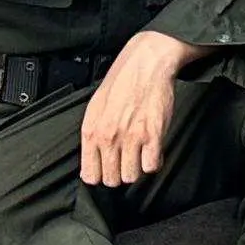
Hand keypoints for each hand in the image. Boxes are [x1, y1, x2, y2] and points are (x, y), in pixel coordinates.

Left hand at [76, 27, 197, 189]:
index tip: (108, 170)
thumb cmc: (121, 83)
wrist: (145, 64)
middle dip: (119, 173)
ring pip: (132, 176)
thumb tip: (90, 165)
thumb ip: (92, 137)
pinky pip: (152, 166)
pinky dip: (154, 162)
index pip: (90, 175)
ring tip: (139, 154)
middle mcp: (109, 138)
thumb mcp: (95, 108)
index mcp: (91, 132)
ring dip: (137, 168)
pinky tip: (152, 150)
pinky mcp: (153, 135)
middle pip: (112, 180)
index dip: (100, 175)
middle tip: (126, 161)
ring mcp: (131, 138)